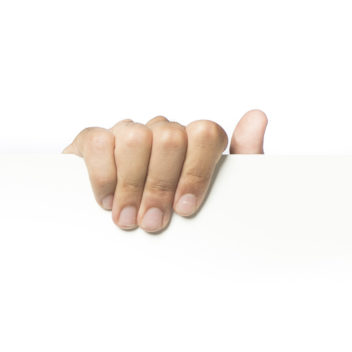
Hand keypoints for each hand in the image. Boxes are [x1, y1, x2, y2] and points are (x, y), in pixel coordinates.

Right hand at [62, 109, 266, 232]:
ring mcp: (130, 132)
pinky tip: (106, 202)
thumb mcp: (220, 196)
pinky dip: (103, 175)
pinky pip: (99, 141)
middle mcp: (165, 130)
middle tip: (152, 223)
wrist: (128, 235)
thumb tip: (257, 117)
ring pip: (136, 138)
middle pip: (170, 138)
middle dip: (160, 187)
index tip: (185, 209)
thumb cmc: (181, 214)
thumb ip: (245, 158)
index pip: (206, 134)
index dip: (196, 172)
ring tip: (128, 219)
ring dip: (131, 185)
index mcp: (197, 140)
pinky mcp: (93, 140)